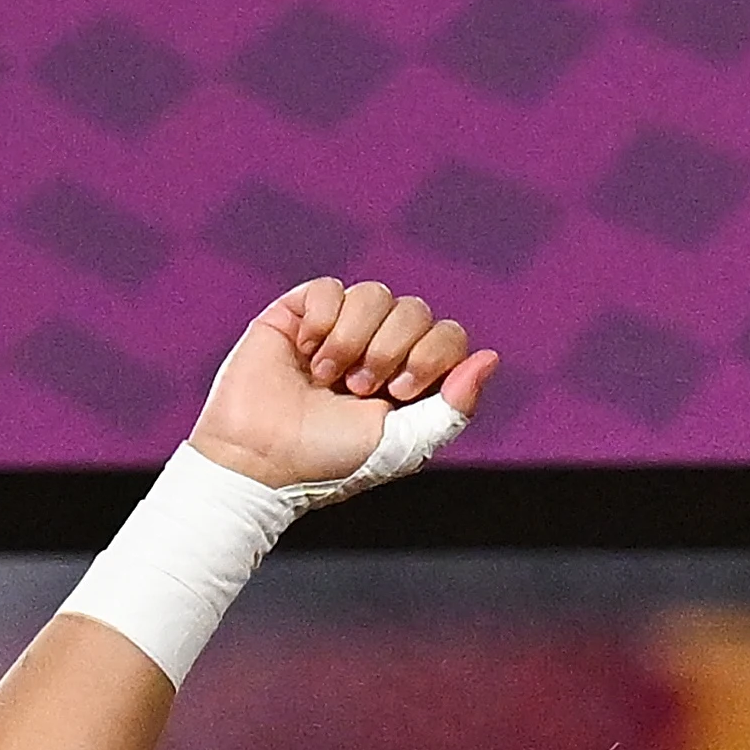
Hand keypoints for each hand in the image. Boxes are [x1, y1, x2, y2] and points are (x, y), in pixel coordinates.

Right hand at [197, 279, 489, 488]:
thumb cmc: (330, 462)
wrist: (259, 461)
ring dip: (354, 338)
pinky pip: (331, 288)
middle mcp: (377, 347)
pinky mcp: (297, 315)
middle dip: (390, 349)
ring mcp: (337, 328)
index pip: (448, 336)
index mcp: (409, 377)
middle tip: (359, 389)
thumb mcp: (405, 444)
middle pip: (415, 310)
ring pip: (375, 293)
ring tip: (328, 377)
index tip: (398, 392)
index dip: (432, 354)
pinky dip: (323, 319)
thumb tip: (490, 358)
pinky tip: (305, 352)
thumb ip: (452, 407)